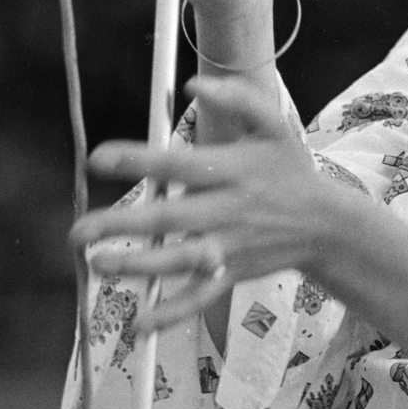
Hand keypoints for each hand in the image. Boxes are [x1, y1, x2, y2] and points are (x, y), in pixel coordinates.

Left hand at [72, 77, 340, 335]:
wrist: (328, 226)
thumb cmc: (291, 171)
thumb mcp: (275, 126)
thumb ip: (238, 99)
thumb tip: (195, 83)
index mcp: (232, 171)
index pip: (179, 164)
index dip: (138, 160)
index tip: (98, 158)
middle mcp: (227, 210)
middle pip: (169, 218)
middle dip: (121, 225)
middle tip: (78, 230)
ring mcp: (229, 246)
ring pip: (179, 260)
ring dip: (138, 266)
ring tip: (99, 264)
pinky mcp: (231, 273)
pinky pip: (199, 297)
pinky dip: (171, 314)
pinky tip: (140, 325)